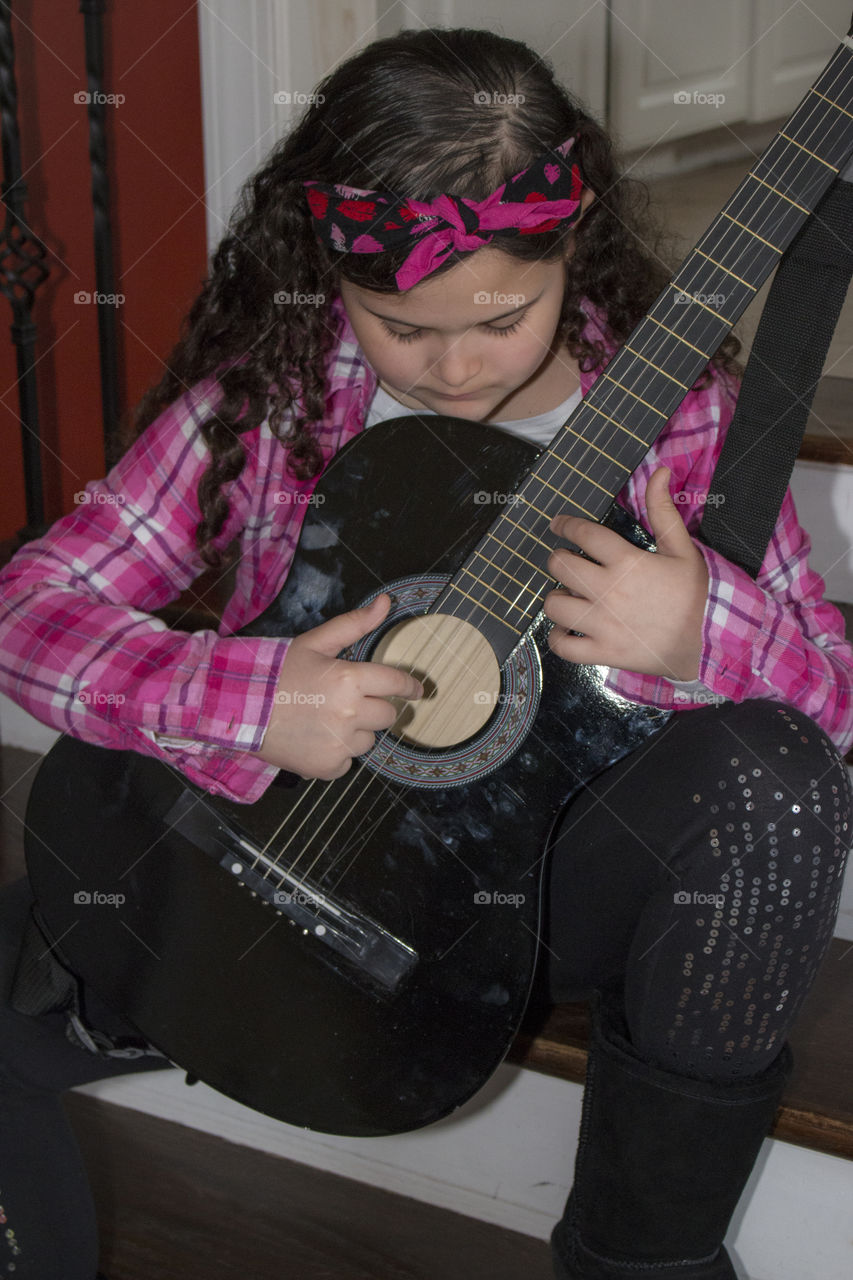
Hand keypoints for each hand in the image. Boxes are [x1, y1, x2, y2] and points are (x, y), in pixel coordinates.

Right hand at [258, 594, 422, 778]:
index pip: (396, 683)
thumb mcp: (315, 642)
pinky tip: (314, 738)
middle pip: (387, 715)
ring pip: (368, 740)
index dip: (410, 686)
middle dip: (373, 707)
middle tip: (347, 701)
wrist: (237, 709)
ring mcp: (339, 744)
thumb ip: (354, 625)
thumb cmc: (276, 672)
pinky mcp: (328, 767)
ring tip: (323, 720)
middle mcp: (349, 713)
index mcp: (349, 679)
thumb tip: (387, 602)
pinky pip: (348, 761)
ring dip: (355, 731)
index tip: (417, 690)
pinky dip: (336, 753)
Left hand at [544, 467, 708, 680]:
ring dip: (556, 597)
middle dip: (558, 559)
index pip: (583, 534)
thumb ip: (663, 511)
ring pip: (554, 605)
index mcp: (626, 562)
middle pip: (560, 566)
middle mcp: (608, 591)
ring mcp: (602, 624)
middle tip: (566, 562)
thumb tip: (659, 472)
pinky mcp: (602, 652)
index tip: (558, 525)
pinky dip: (558, 637)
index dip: (565, 525)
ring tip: (569, 596)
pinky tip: (568, 629)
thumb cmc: (697, 595)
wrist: (710, 642)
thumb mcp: (683, 548)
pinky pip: (562, 646)